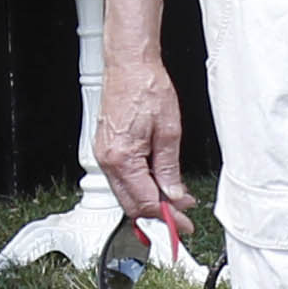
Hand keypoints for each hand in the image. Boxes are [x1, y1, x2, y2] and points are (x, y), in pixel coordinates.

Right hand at [94, 48, 191, 227]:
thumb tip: (173, 193)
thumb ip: (169, 168)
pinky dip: (140, 186)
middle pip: (132, 204)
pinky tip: (157, 184)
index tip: (183, 223)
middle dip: (158, 214)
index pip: (145, 201)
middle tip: (181, 218)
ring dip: (149, 201)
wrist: (129, 64)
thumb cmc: (146, 87)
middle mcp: (108, 160)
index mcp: (122, 158)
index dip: (167, 217)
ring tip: (174, 200)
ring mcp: (104, 155)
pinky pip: (122, 179)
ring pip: (126, 193)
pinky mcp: (107, 149)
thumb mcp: (169, 131)